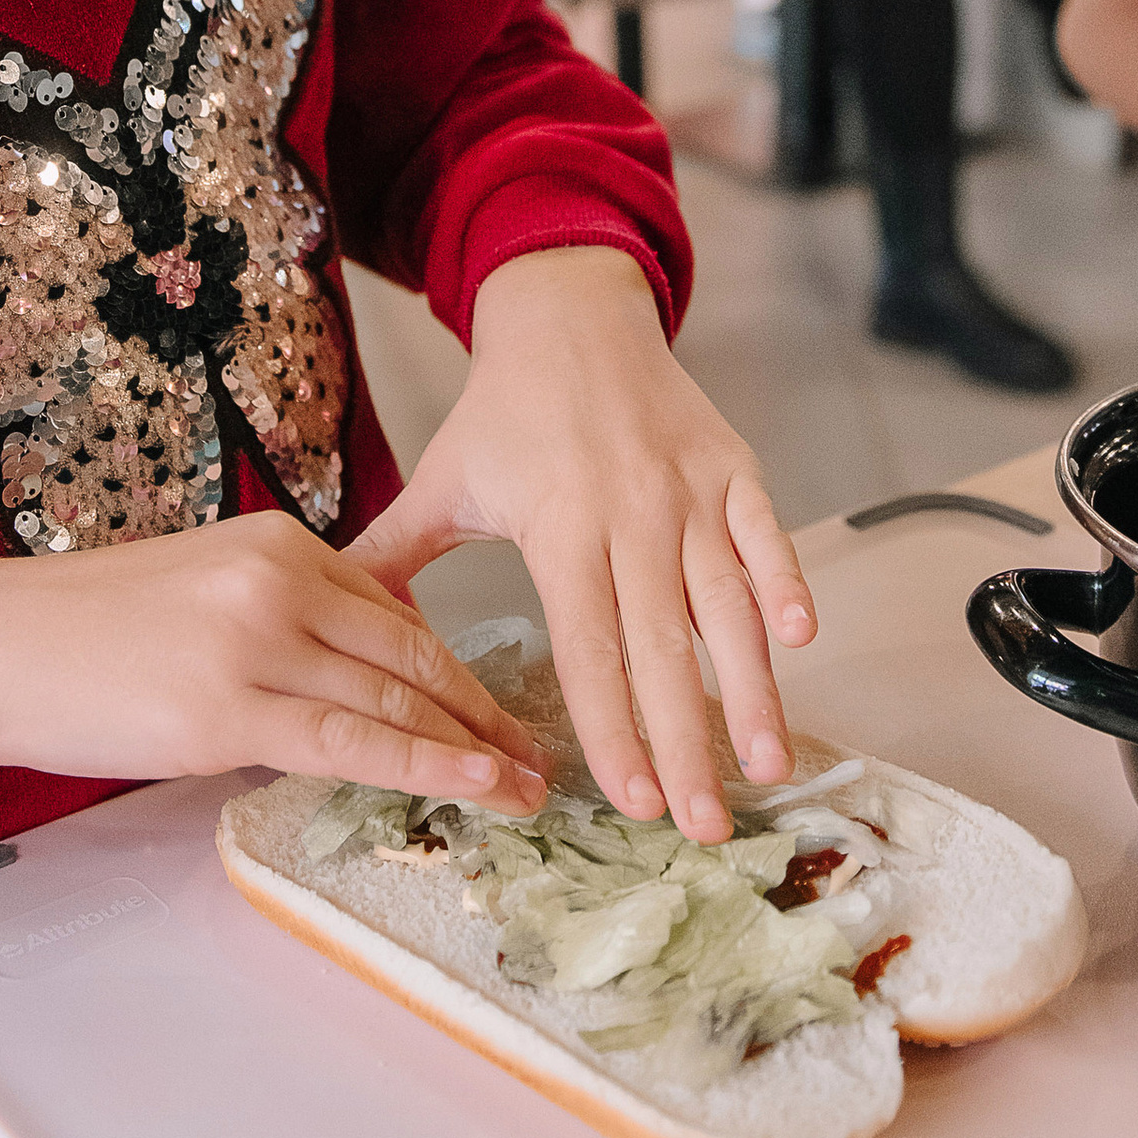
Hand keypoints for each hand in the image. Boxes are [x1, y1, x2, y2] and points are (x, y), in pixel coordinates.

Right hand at [0, 514, 548, 805]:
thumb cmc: (86, 633)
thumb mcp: (203, 593)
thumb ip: (285, 622)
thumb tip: (355, 681)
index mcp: (279, 545)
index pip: (396, 613)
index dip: (458, 670)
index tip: (501, 712)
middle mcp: (279, 580)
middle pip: (412, 653)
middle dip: (484, 712)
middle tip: (538, 757)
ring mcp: (255, 642)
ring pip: (393, 699)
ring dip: (473, 748)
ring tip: (526, 787)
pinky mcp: (226, 708)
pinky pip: (348, 742)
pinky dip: (426, 765)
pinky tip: (476, 784)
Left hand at [351, 248, 812, 845]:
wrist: (570, 312)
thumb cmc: (503, 410)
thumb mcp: (441, 479)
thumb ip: (392, 555)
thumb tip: (335, 622)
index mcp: (559, 526)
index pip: (590, 646)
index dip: (612, 727)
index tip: (631, 800)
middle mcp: (631, 513)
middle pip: (664, 645)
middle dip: (687, 741)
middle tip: (704, 825)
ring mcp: (690, 490)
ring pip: (727, 602)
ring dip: (754, 687)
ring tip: (767, 765)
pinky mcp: (735, 468)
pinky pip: (768, 531)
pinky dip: (787, 580)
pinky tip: (802, 641)